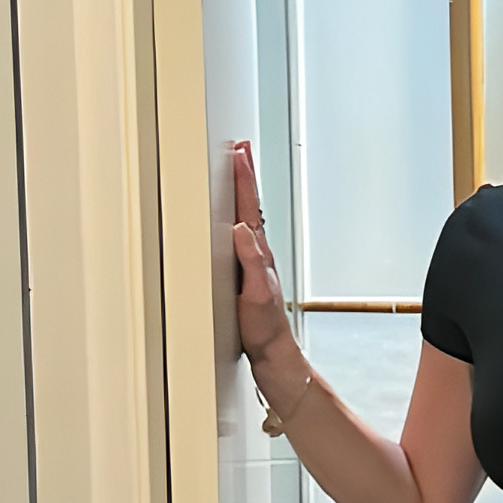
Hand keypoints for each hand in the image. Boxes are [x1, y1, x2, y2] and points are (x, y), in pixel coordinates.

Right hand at [230, 142, 294, 373]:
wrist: (271, 353)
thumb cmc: (264, 330)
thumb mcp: (256, 295)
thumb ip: (251, 262)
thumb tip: (242, 230)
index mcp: (258, 254)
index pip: (248, 208)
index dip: (243, 180)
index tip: (237, 153)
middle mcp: (257, 254)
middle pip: (249, 206)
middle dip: (243, 175)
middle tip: (239, 149)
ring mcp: (252, 263)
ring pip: (245, 218)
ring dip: (241, 192)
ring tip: (237, 169)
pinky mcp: (245, 275)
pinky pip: (238, 237)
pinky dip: (234, 217)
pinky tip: (231, 216)